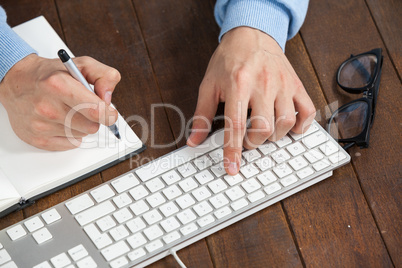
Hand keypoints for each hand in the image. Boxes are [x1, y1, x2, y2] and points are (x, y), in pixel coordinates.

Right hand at [0, 54, 120, 149]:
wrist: (16, 81)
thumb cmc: (50, 74)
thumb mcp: (81, 64)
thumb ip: (104, 76)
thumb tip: (108, 98)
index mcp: (59, 85)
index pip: (96, 110)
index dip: (109, 114)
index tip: (110, 113)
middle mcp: (48, 106)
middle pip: (91, 126)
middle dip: (93, 117)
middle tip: (84, 107)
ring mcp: (40, 125)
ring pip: (82, 135)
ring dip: (81, 125)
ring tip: (69, 111)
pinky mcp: (36, 138)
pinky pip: (69, 144)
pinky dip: (70, 134)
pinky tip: (61, 121)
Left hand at [187, 27, 315, 174]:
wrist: (251, 33)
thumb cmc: (229, 60)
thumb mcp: (209, 85)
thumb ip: (202, 115)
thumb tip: (194, 140)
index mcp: (238, 85)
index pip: (236, 126)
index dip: (233, 151)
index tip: (232, 168)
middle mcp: (263, 84)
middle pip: (264, 128)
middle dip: (253, 143)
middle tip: (246, 139)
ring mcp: (282, 84)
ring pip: (286, 123)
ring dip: (274, 136)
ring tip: (263, 130)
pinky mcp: (296, 84)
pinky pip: (307, 111)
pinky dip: (301, 125)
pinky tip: (288, 125)